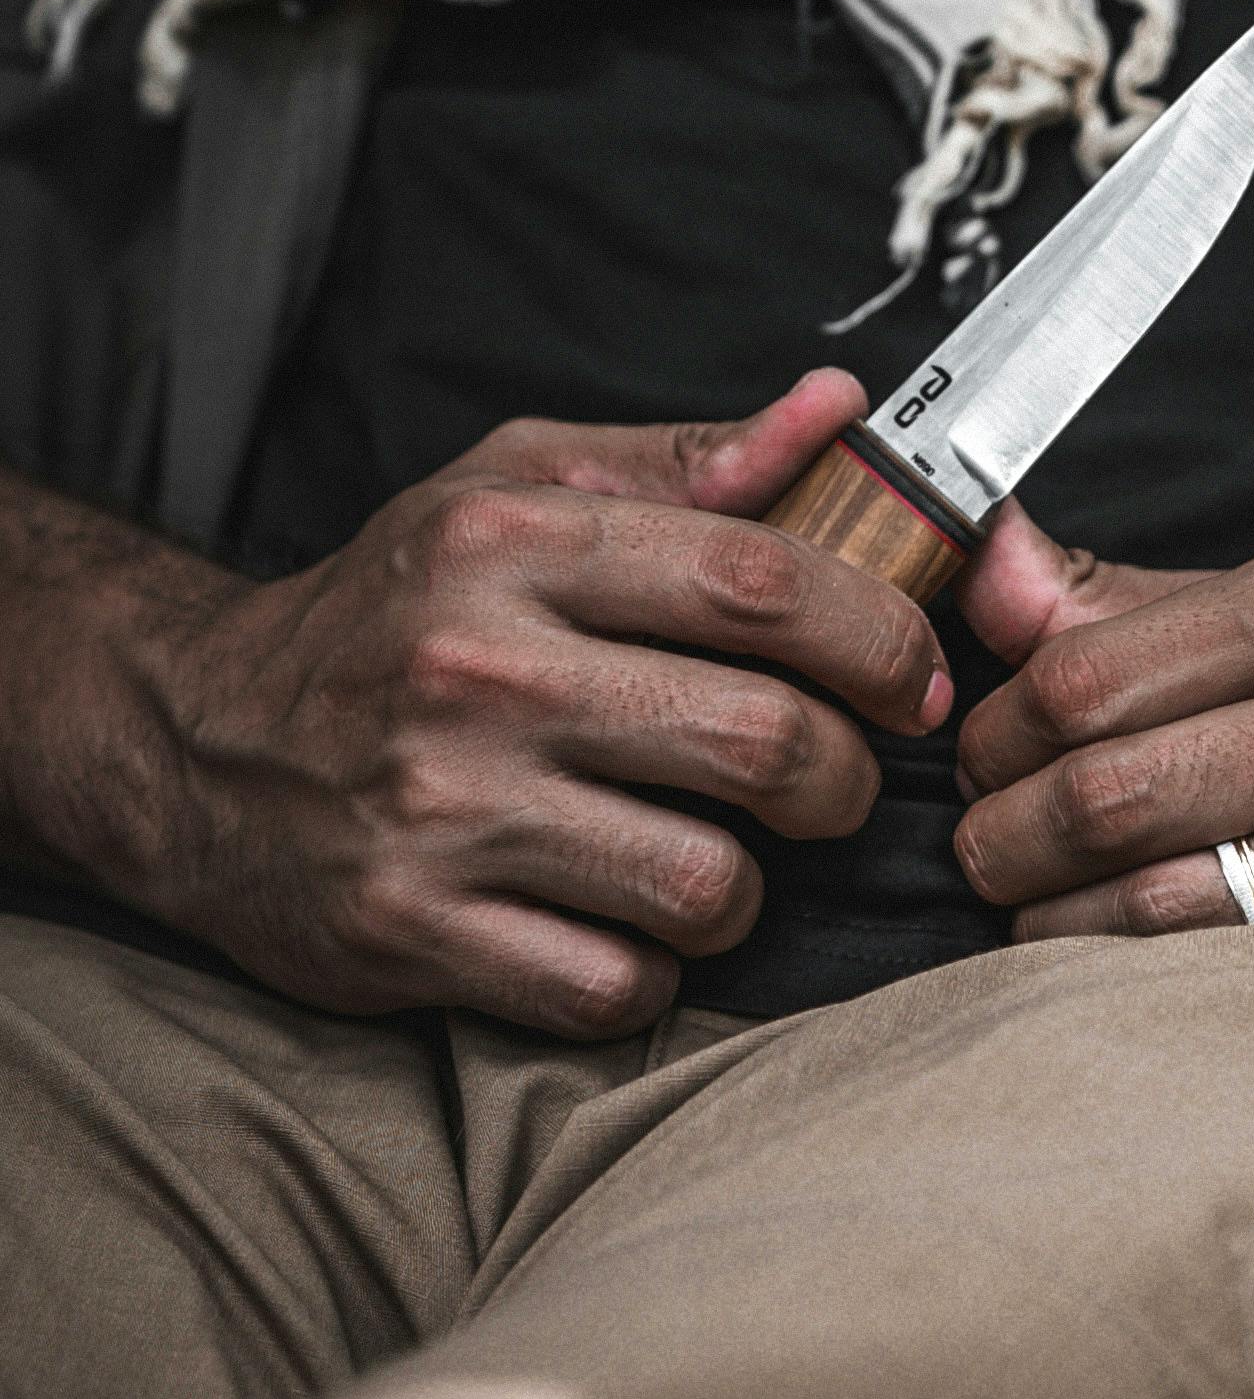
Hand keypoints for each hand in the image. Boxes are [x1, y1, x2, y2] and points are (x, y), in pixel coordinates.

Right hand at [92, 373, 949, 1037]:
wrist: (191, 740)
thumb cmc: (391, 607)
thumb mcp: (517, 487)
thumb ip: (690, 458)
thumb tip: (842, 414)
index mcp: (515, 545)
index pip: (765, 581)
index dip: (883, 637)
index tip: (917, 681)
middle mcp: (478, 671)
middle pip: (762, 740)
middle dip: (843, 777)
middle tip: (835, 780)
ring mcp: (441, 811)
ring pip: (707, 883)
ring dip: (748, 886)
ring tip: (715, 855)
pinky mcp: (412, 932)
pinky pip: (615, 984)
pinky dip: (648, 970)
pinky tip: (620, 922)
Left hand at [954, 506, 1253, 958]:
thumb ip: (1137, 595)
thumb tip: (983, 569)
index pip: (1086, 677)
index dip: (996, 725)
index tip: (985, 748)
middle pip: (1105, 797)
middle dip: (1002, 834)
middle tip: (988, 839)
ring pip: (1153, 911)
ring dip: (1053, 922)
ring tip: (1038, 903)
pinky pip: (1236, 976)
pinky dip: (1149, 976)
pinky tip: (1124, 957)